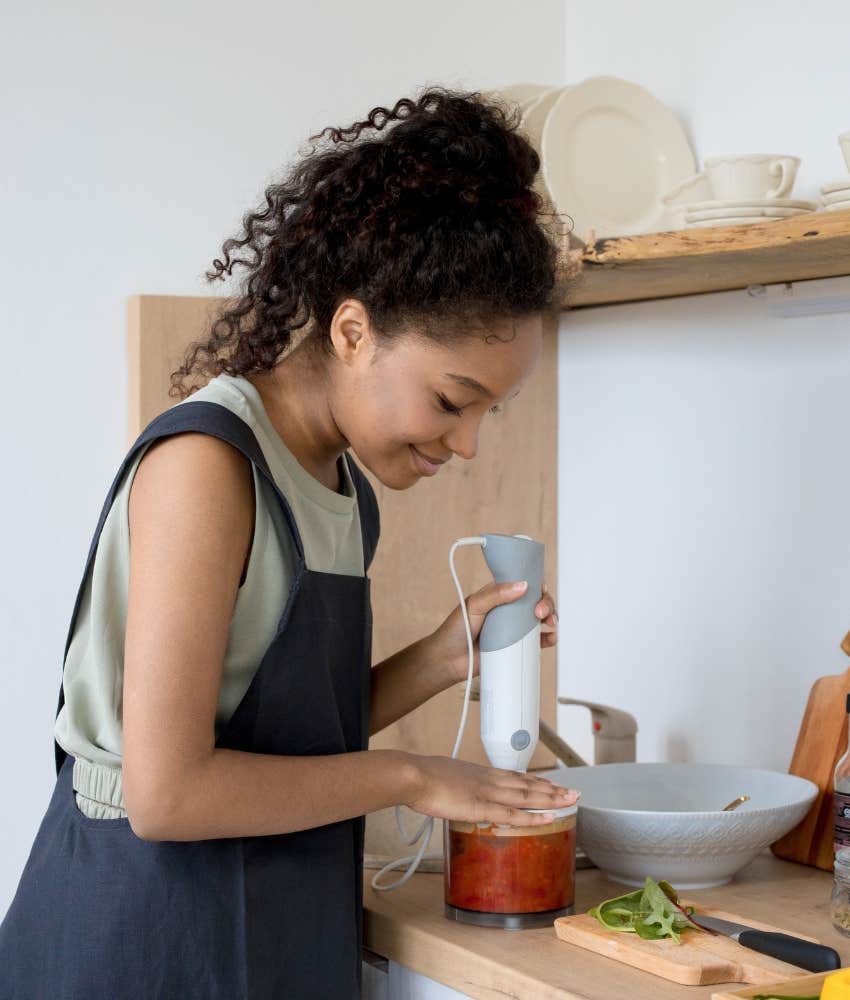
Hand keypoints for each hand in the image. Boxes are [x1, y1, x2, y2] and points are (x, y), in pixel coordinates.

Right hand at [406, 754, 578, 826]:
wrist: (414, 776)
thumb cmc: (422, 778)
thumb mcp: (444, 777)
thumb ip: (456, 785)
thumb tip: (455, 792)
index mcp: (480, 773)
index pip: (514, 776)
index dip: (535, 781)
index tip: (550, 783)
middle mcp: (490, 780)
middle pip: (528, 784)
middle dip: (552, 788)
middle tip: (573, 791)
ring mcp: (489, 793)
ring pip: (528, 795)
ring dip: (551, 798)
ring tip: (571, 800)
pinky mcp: (483, 807)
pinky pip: (514, 814)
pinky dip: (534, 815)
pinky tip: (550, 817)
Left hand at [430, 579, 557, 683]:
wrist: (448, 660)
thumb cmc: (456, 629)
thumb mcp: (474, 606)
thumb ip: (495, 594)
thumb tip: (522, 586)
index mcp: (499, 594)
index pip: (523, 583)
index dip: (536, 584)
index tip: (539, 590)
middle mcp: (509, 610)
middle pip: (536, 600)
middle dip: (546, 603)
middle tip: (540, 612)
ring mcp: (514, 628)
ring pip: (540, 619)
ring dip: (551, 617)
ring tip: (550, 623)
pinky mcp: (516, 646)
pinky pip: (537, 641)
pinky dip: (548, 638)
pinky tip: (550, 638)